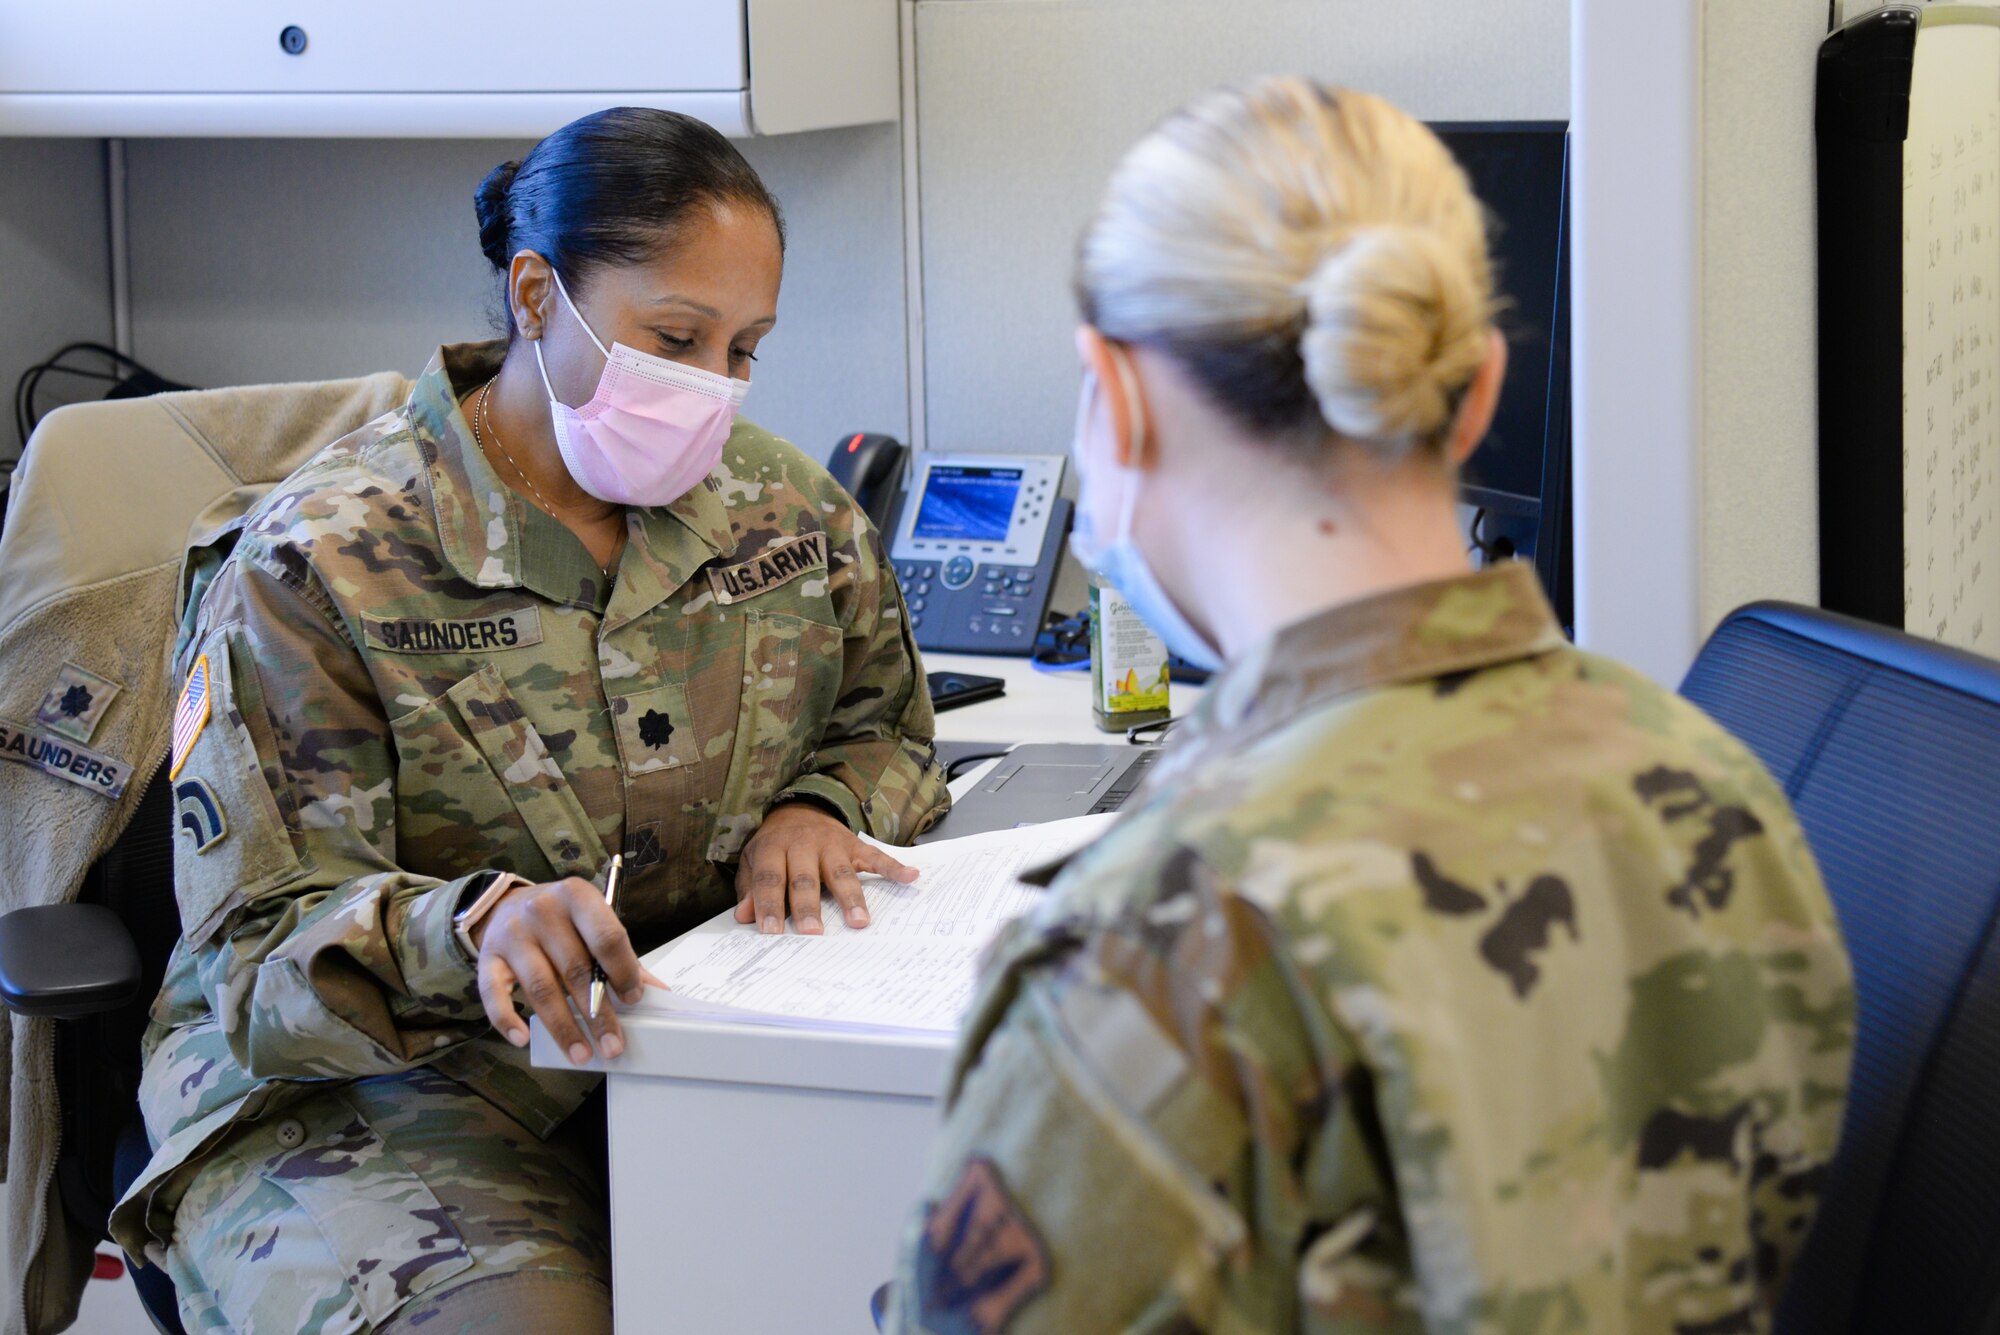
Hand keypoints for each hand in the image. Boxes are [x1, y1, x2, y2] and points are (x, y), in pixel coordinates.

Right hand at [473, 877, 647, 1065]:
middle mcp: (542, 911)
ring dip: (563, 1027)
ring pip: (541, 988)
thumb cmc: (559, 919)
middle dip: (598, 1014)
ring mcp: (512, 935)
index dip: (623, 972)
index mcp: (577, 896)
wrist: (504, 904)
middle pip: (576, 969)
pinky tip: (523, 1039)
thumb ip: (620, 956)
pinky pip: (494, 994)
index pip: (606, 937)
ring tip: (581, 1054)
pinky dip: (508, 1019)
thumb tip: (657, 992)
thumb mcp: (590, 924)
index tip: (634, 1000)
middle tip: (612, 1045)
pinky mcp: (487, 958)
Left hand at [734, 801, 918, 934]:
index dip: (769, 905)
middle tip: (813, 933)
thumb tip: (744, 916)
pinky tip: (910, 877)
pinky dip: (894, 867)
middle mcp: (803, 844)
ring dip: (850, 898)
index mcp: (773, 848)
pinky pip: (876, 856)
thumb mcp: (753, 861)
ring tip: (859, 923)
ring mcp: (832, 844)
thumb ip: (750, 889)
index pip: (770, 880)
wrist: (799, 809)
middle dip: (808, 907)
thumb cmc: (775, 846)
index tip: (771, 932)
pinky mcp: (854, 844)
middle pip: (805, 879)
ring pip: (840, 872)